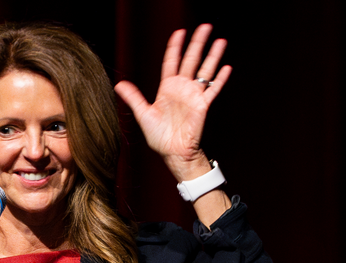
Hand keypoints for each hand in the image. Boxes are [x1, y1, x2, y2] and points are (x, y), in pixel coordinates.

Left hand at [114, 24, 230, 181]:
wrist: (172, 152)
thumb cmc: (158, 137)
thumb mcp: (143, 114)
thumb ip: (134, 98)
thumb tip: (119, 84)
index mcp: (167, 88)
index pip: (172, 62)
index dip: (175, 47)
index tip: (179, 32)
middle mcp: (182, 89)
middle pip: (191, 60)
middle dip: (197, 44)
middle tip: (205, 27)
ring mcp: (193, 96)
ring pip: (205, 71)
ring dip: (213, 57)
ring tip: (220, 41)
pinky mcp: (203, 106)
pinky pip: (213, 90)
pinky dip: (220, 80)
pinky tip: (226, 68)